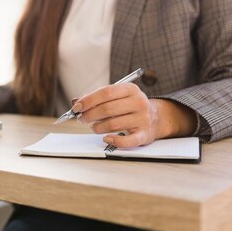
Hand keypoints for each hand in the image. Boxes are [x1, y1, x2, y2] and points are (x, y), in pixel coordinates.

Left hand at [75, 83, 196, 147]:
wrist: (155, 118)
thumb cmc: (130, 106)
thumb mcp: (117, 97)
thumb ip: (97, 98)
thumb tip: (76, 102)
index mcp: (131, 89)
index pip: (106, 92)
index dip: (89, 100)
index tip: (77, 107)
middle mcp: (139, 102)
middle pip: (108, 108)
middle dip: (90, 114)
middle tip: (81, 119)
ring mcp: (143, 119)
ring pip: (114, 124)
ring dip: (97, 127)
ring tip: (92, 127)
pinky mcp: (145, 135)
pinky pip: (128, 141)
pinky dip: (114, 141)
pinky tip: (106, 138)